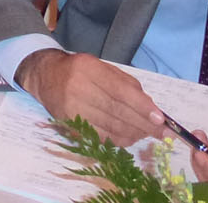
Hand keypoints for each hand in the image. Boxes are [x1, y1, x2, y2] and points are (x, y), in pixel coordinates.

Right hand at [15, 50, 160, 146]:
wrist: (44, 76)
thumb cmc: (78, 70)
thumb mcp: (101, 66)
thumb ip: (126, 83)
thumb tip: (150, 108)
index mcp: (88, 68)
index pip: (120, 90)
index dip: (142, 107)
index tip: (160, 119)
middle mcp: (78, 88)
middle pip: (117, 111)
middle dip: (143, 124)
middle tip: (163, 133)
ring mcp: (72, 109)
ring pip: (110, 127)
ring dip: (134, 134)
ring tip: (147, 134)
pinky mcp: (70, 125)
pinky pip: (101, 138)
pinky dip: (120, 139)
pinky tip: (130, 136)